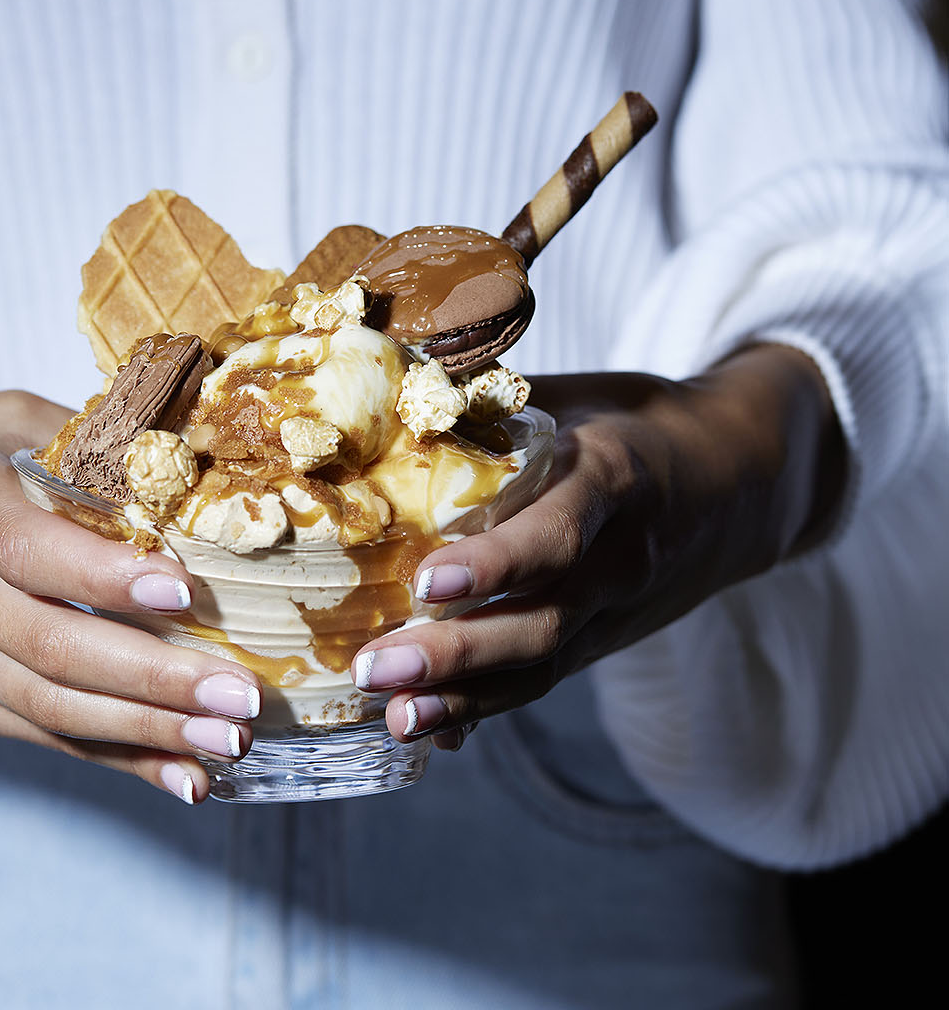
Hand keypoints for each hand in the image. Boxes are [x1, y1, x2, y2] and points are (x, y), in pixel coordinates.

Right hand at [0, 392, 264, 803]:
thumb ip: (66, 433)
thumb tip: (170, 454)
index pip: (26, 549)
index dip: (104, 576)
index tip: (183, 589)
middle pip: (49, 648)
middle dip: (152, 680)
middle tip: (239, 696)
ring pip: (48, 709)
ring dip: (144, 733)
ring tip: (225, 742)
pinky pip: (35, 737)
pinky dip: (110, 760)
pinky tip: (178, 776)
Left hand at [350, 344, 846, 748]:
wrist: (741, 480)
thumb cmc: (633, 424)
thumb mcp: (576, 396)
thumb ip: (492, 402)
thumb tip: (384, 389)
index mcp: (612, 480)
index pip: (557, 532)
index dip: (496, 562)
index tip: (429, 581)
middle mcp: (620, 558)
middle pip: (542, 622)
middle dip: (458, 653)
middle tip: (376, 670)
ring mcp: (616, 610)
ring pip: (542, 666)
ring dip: (465, 698)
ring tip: (395, 717)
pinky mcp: (604, 641)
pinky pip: (546, 680)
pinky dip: (490, 707)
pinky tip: (435, 727)